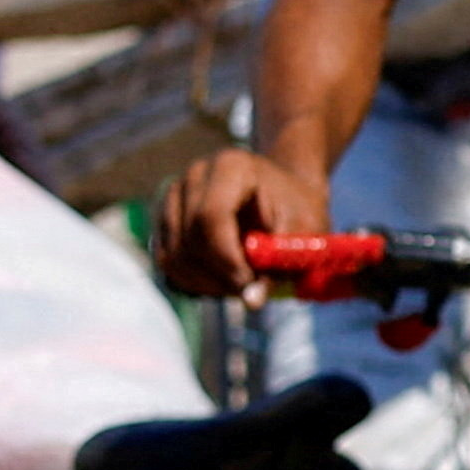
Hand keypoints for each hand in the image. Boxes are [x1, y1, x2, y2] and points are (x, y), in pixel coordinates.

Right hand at [153, 147, 327, 298]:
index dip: (227, 257)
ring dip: (204, 283)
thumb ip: (279, 263)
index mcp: (231, 167)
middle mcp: (194, 177)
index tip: (250, 283)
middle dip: (218, 275)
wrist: (285, 192)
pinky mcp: (165, 220)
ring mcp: (174, 197)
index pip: (211, 216)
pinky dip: (191, 281)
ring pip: (172, 254)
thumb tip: (251, 302)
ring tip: (239, 286)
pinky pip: (166, 261)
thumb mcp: (303, 233)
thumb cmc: (298, 209)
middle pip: (189, 238)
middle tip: (249, 291)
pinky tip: (221, 283)